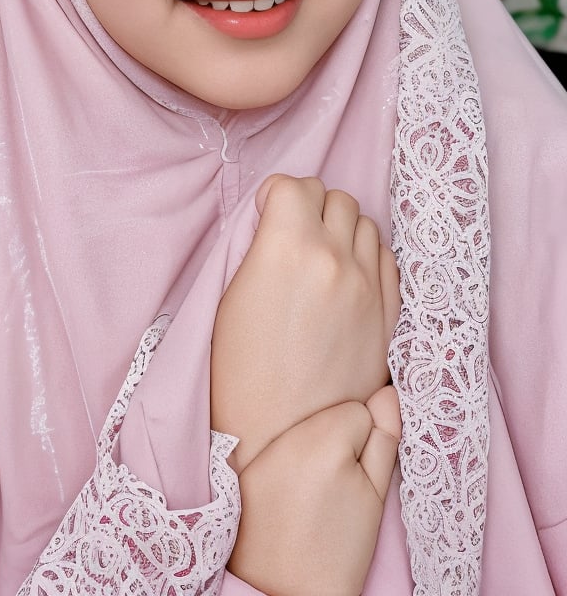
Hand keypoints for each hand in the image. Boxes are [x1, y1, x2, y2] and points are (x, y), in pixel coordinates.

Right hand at [211, 175, 399, 473]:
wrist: (284, 437)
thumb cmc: (241, 371)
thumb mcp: (232, 296)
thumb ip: (259, 246)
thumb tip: (274, 221)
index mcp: (288, 248)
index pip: (293, 185)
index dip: (275, 196)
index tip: (267, 215)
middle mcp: (334, 258)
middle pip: (333, 197)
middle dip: (310, 207)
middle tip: (293, 235)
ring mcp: (368, 284)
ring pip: (363, 222)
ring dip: (341, 228)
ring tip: (321, 257)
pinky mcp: (389, 311)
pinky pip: (386, 256)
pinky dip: (366, 256)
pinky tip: (346, 277)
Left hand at [227, 386, 400, 595]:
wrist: (286, 592)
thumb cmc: (339, 550)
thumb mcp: (375, 496)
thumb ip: (385, 438)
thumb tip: (389, 392)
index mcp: (325, 440)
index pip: (359, 409)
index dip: (367, 444)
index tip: (357, 479)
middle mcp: (288, 436)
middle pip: (329, 414)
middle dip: (339, 440)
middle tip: (335, 487)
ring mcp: (262, 449)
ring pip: (305, 427)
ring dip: (314, 448)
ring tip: (313, 493)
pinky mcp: (243, 464)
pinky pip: (278, 444)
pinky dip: (288, 459)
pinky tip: (289, 493)